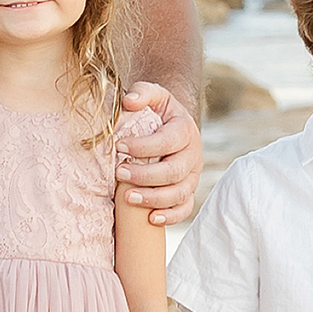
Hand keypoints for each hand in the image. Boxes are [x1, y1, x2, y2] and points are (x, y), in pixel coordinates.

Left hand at [115, 85, 203, 224]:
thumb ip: (142, 93)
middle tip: (120, 173)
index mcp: (185, 130)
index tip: (119, 146)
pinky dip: (171, 216)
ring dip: (154, 198)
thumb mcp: (153, 95)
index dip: (144, 146)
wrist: (170, 125)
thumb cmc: (157, 111)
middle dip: (145, 175)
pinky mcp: (188, 191)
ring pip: (180, 193)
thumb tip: (129, 102)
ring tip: (127, 198)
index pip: (168, 141)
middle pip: (174, 171)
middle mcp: (193, 154)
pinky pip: (185, 208)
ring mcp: (192, 176)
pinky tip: (151, 219)